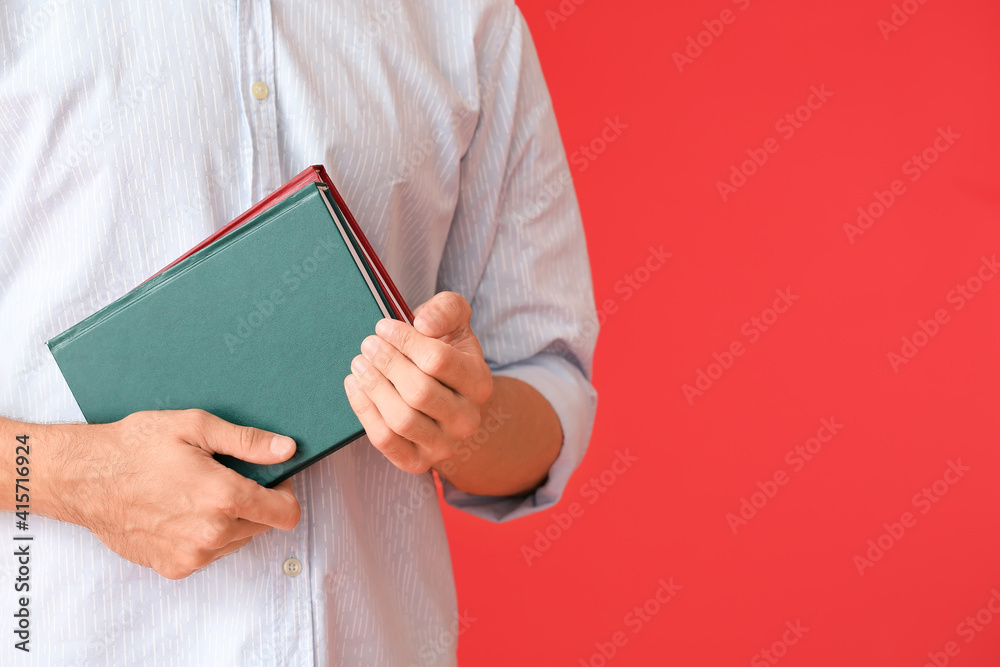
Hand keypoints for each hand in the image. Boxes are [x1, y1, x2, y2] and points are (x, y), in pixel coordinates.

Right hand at [38, 409, 300, 578]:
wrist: (83, 477)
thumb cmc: (136, 446)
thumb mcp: (194, 426)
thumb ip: (247, 441)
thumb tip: (287, 449)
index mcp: (222, 496)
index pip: (286, 513)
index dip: (284, 493)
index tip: (270, 478)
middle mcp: (211, 533)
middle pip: (264, 525)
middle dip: (254, 503)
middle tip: (225, 478)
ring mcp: (192, 555)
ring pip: (238, 540)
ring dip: (231, 520)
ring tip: (197, 493)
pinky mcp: (174, 567)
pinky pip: (211, 554)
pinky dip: (206, 536)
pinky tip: (181, 512)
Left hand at [344, 291, 492, 474]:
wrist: (453, 403)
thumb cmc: (449, 357)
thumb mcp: (456, 325)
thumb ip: (446, 310)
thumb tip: (423, 324)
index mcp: (479, 383)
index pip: (438, 360)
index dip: (405, 340)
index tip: (383, 327)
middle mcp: (467, 419)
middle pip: (419, 392)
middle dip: (387, 363)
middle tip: (367, 345)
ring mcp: (444, 445)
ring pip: (401, 420)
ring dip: (374, 387)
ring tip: (359, 363)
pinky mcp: (418, 462)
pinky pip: (386, 441)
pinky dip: (364, 411)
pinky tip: (354, 386)